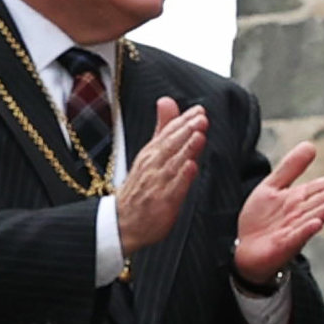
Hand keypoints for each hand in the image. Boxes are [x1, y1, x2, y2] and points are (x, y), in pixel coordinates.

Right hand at [114, 98, 209, 254]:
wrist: (122, 223)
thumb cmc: (141, 188)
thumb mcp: (150, 154)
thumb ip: (163, 128)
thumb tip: (167, 100)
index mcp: (151, 154)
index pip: (168, 133)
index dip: (183, 121)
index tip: (199, 110)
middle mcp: (153, 166)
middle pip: (170, 145)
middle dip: (186, 130)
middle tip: (201, 117)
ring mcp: (157, 184)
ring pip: (172, 164)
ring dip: (186, 149)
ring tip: (200, 135)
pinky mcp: (162, 203)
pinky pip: (172, 189)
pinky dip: (181, 178)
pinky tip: (191, 167)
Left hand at [230, 140, 323, 281]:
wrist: (246, 249)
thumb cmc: (261, 218)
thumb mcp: (272, 186)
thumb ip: (290, 167)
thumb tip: (311, 145)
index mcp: (298, 199)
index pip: (318, 188)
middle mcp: (300, 215)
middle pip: (318, 202)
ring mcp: (293, 231)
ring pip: (311, 218)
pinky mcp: (283, 246)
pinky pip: (296, 237)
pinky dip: (306, 231)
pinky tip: (317, 224)